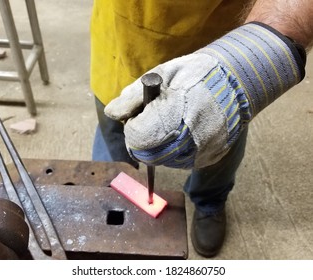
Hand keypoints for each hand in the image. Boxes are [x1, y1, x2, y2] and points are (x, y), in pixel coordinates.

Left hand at [105, 22, 304, 168]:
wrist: (235, 81)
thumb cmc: (195, 74)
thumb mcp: (161, 74)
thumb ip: (133, 96)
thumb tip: (112, 113)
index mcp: (175, 113)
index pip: (137, 137)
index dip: (132, 126)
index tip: (139, 113)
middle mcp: (190, 139)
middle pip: (148, 154)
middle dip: (142, 138)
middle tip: (153, 119)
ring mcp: (202, 152)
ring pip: (163, 161)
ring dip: (157, 146)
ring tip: (171, 123)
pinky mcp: (209, 158)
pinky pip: (180, 162)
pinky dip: (173, 151)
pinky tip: (182, 132)